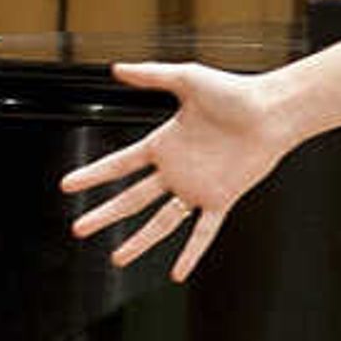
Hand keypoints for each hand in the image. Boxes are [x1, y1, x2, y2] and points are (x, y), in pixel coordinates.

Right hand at [59, 61, 292, 280]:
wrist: (272, 111)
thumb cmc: (235, 91)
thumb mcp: (187, 78)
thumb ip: (151, 75)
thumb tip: (117, 68)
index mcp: (164, 143)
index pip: (120, 164)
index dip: (94, 174)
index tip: (68, 185)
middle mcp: (176, 170)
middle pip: (132, 198)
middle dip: (105, 214)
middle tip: (80, 227)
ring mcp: (197, 188)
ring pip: (161, 222)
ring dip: (139, 241)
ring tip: (117, 258)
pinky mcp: (221, 199)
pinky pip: (203, 232)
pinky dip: (191, 253)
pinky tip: (178, 273)